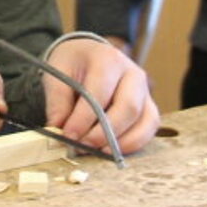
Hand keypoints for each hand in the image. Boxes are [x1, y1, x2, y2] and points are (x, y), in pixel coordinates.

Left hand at [43, 38, 159, 154]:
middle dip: (105, 133)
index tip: (68, 135)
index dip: (84, 118)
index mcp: (108, 60)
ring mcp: (145, 91)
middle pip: (128, 107)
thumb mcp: (57, 74)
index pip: (99, 93)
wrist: (88, 55)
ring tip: (98, 152)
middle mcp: (133, 73)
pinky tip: (113, 151)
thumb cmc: (73, 64)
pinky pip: (149, 129)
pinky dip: (133, 144)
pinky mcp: (148, 107)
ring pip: (145, 121)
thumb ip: (57, 101)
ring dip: (122, 142)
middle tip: (83, 146)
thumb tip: (59, 129)